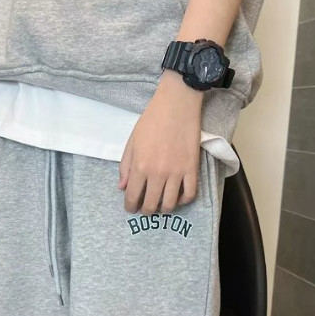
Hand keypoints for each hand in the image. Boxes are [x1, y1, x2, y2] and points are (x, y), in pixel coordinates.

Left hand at [119, 69, 203, 213]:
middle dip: (146, 210)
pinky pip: (190, 194)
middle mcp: (158, 173)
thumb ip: (126, 166)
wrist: (176, 105)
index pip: (132, 197)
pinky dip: (184, 200)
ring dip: (164, 209)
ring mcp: (177, 173)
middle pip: (151, 205)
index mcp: (140, 166)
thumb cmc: (151, 121)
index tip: (130, 208)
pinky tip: (178, 197)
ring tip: (161, 205)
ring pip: (170, 204)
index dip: (130, 206)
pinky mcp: (192, 169)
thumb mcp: (132, 142)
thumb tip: (122, 187)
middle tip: (145, 208)